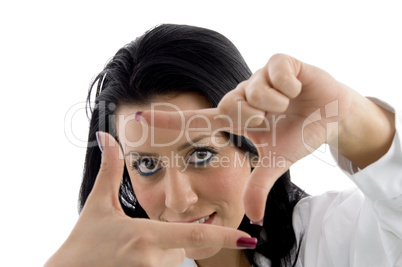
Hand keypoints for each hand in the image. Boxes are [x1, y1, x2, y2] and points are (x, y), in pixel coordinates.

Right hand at [45, 132, 253, 266]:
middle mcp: (153, 260)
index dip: (225, 237)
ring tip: (132, 250)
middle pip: (183, 246)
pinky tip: (132, 260)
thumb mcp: (98, 204)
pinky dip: (156, 261)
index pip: (196, 235)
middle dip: (171, 237)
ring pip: (173, 260)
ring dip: (162, 251)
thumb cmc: (83, 241)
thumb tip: (106, 136)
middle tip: (140, 238)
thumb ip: (110, 169)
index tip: (249, 240)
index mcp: (146, 236)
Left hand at [139, 54, 394, 221]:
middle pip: (230, 105)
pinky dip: (290, 85)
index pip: (196, 120)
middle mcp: (241, 95)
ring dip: (276, 104)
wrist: (332, 115)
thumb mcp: (275, 162)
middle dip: (256, 118)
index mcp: (235, 118)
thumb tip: (252, 219)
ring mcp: (258, 77)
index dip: (168, 121)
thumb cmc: (300, 134)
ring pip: (254, 90)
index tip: (137, 118)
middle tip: (274, 119)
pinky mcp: (280, 61)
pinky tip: (297, 88)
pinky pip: (275, 71)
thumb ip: (258, 185)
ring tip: (288, 104)